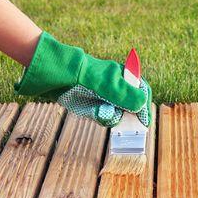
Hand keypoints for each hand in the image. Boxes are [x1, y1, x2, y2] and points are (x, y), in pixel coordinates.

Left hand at [14, 32, 151, 126]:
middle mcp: (116, 85)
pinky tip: (92, 112)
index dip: (144, 107)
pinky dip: (100, 116)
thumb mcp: (105, 85)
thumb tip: (142, 104)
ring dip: (109, 116)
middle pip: (129, 105)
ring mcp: (104, 94)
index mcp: (123, 77)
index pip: (142, 92)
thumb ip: (124, 94)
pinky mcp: (93, 102)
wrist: (54, 74)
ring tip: (97, 111)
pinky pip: (103, 114)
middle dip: (124, 114)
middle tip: (113, 115)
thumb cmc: (81, 76)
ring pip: (116, 112)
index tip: (144, 123)